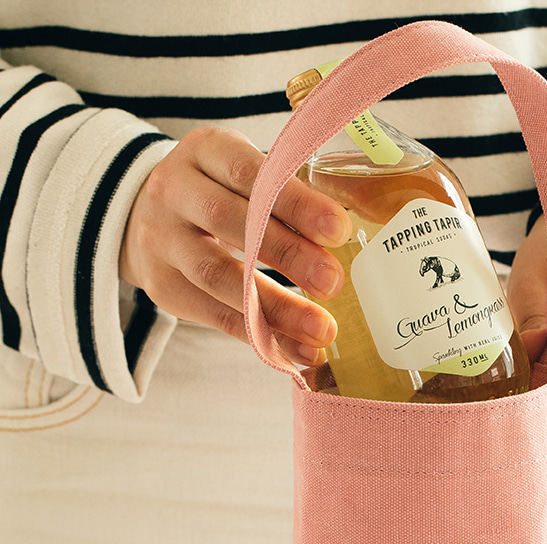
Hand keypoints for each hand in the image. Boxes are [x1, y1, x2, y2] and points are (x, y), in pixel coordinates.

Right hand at [120, 126, 351, 364]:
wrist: (148, 214)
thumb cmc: (223, 191)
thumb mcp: (247, 173)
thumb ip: (290, 194)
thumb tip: (359, 234)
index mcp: (206, 150)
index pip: (249, 172)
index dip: (295, 202)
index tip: (339, 230)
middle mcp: (174, 189)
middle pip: (228, 220)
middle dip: (286, 254)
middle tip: (333, 282)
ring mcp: (161, 240)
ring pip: (217, 275)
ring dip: (276, 306)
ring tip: (321, 330)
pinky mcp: (163, 286)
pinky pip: (215, 316)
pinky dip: (260, 336)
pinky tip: (298, 351)